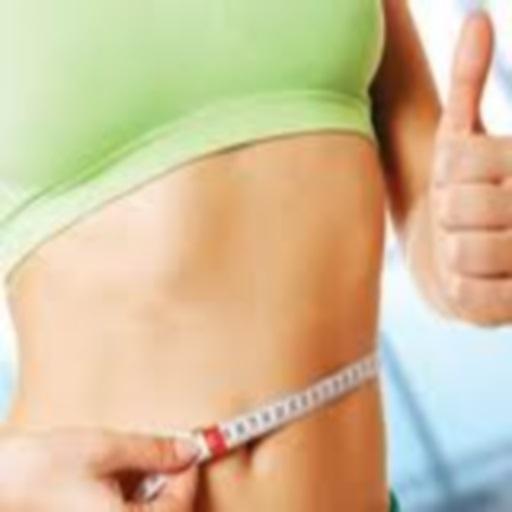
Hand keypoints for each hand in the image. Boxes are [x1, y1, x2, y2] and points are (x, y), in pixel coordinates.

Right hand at [0, 427, 199, 511]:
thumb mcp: (105, 449)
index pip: (178, 509)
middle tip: (167, 455)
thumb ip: (153, 451)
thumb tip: (189, 449)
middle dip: (171, 485)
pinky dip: (133, 501)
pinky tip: (122, 479)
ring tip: (141, 463)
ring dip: (153, 494)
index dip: (188, 476)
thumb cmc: (42, 468)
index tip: (190, 449)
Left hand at [431, 10, 511, 324]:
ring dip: (452, 252)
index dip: (446, 175)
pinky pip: (468, 292)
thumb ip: (469, 83)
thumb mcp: (462, 136)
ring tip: (468, 248)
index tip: (459, 182)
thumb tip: (476, 18)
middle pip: (457, 206)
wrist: (465, 256)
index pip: (456, 159)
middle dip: (448, 214)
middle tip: (463, 220)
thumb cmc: (464, 188)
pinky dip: (460, 288)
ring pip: (462, 251)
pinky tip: (476, 279)